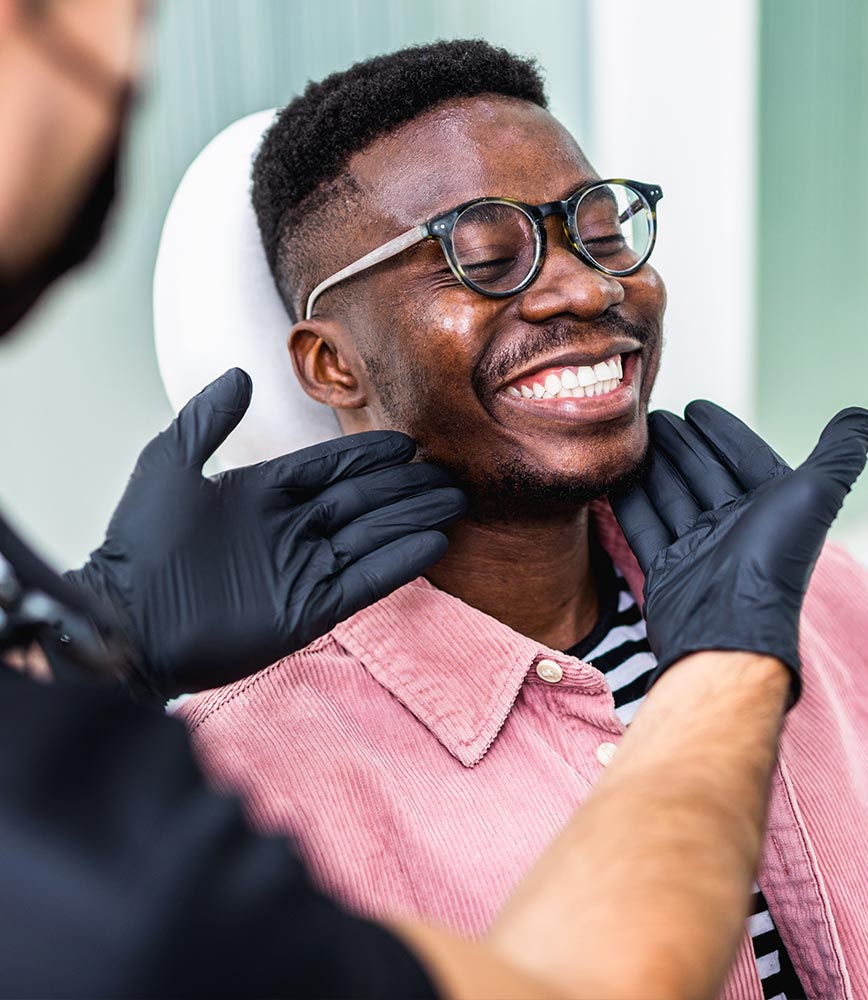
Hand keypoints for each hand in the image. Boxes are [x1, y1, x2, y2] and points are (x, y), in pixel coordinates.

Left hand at [66, 369, 465, 699]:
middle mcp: (290, 530)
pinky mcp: (311, 609)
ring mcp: (304, 570)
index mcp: (262, 494)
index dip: (367, 455)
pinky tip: (434, 543)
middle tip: (448, 475)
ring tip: (453, 502)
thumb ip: (205, 419)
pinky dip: (401, 562)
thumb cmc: (140, 542)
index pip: (329, 468)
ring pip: (372, 536)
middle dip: (406, 487)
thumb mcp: (168, 465)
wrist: (128, 619)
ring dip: (413, 518)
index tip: (406, 444)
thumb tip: (241, 374)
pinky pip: (366, 580)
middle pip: (361, 500)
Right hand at [611, 400, 867, 704]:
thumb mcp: (813, 495)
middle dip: (681, 443)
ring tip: (635, 439)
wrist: (728, 630)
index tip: (696, 406)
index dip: (722, 431)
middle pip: (703, 473)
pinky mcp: (666, 570)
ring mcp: (699, 549)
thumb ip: (838, 455)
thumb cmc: (772, 561)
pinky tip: (617, 478)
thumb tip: (860, 416)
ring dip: (654, 465)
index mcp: (771, 509)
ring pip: (672, 495)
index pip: (744, 457)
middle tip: (654, 416)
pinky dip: (631, 502)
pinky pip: (646, 526)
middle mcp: (736, 528)